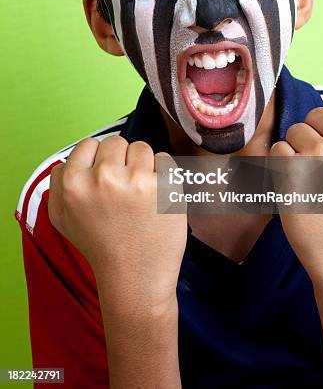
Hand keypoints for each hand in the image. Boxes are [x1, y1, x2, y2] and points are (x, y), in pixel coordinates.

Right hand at [48, 137, 186, 306]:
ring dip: (143, 166)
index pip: (88, 144)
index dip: (97, 159)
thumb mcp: (62, 219)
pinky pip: (165, 158)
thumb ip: (57, 184)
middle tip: (123, 190)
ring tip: (140, 195)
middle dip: (121, 161)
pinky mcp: (165, 186)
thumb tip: (66, 160)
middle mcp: (103, 177)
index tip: (104, 178)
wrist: (135, 279)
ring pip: (142, 148)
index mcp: (74, 183)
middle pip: (116, 142)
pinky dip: (164, 173)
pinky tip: (156, 196)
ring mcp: (136, 180)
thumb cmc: (101, 247)